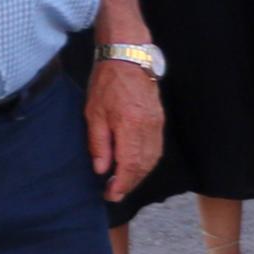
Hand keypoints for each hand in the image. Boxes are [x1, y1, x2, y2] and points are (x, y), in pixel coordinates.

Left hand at [84, 58, 163, 200]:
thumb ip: (98, 143)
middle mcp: (148, 128)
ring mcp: (157, 124)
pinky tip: (136, 166)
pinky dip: (146, 162)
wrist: (128, 58)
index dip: (121, 184)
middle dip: (130, 183)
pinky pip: (156, 149)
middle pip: (144, 166)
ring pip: (152, 159)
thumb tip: (102, 169)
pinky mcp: (159, 120)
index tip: (110, 195)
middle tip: (114, 194)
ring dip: (139, 175)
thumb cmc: (107, 83)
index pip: (129, 165)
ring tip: (124, 183)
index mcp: (130, 126)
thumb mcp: (93, 113)